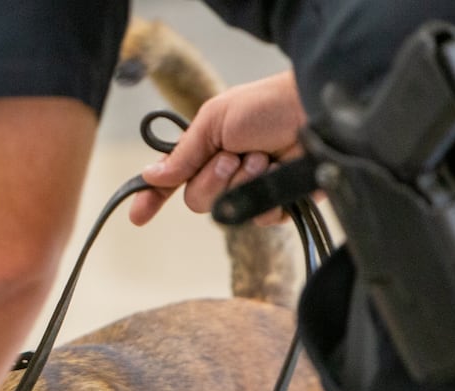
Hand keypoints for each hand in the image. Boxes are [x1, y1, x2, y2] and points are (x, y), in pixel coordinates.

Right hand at [129, 70, 306, 225]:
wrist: (317, 113)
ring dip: (242, 182)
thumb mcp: (216, 119)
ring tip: (264, 157)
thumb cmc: (268, 105)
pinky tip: (278, 172)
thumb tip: (151, 175)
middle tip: (234, 155)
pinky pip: (258, 220)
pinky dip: (266, 197)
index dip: (153, 197)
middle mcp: (226, 171)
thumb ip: (183, 152)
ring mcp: (251, 189)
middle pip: (196, 200)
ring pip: (225, 211)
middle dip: (213, 178)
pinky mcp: (278, 204)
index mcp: (207, 148)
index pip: (173, 180)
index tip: (137, 216)